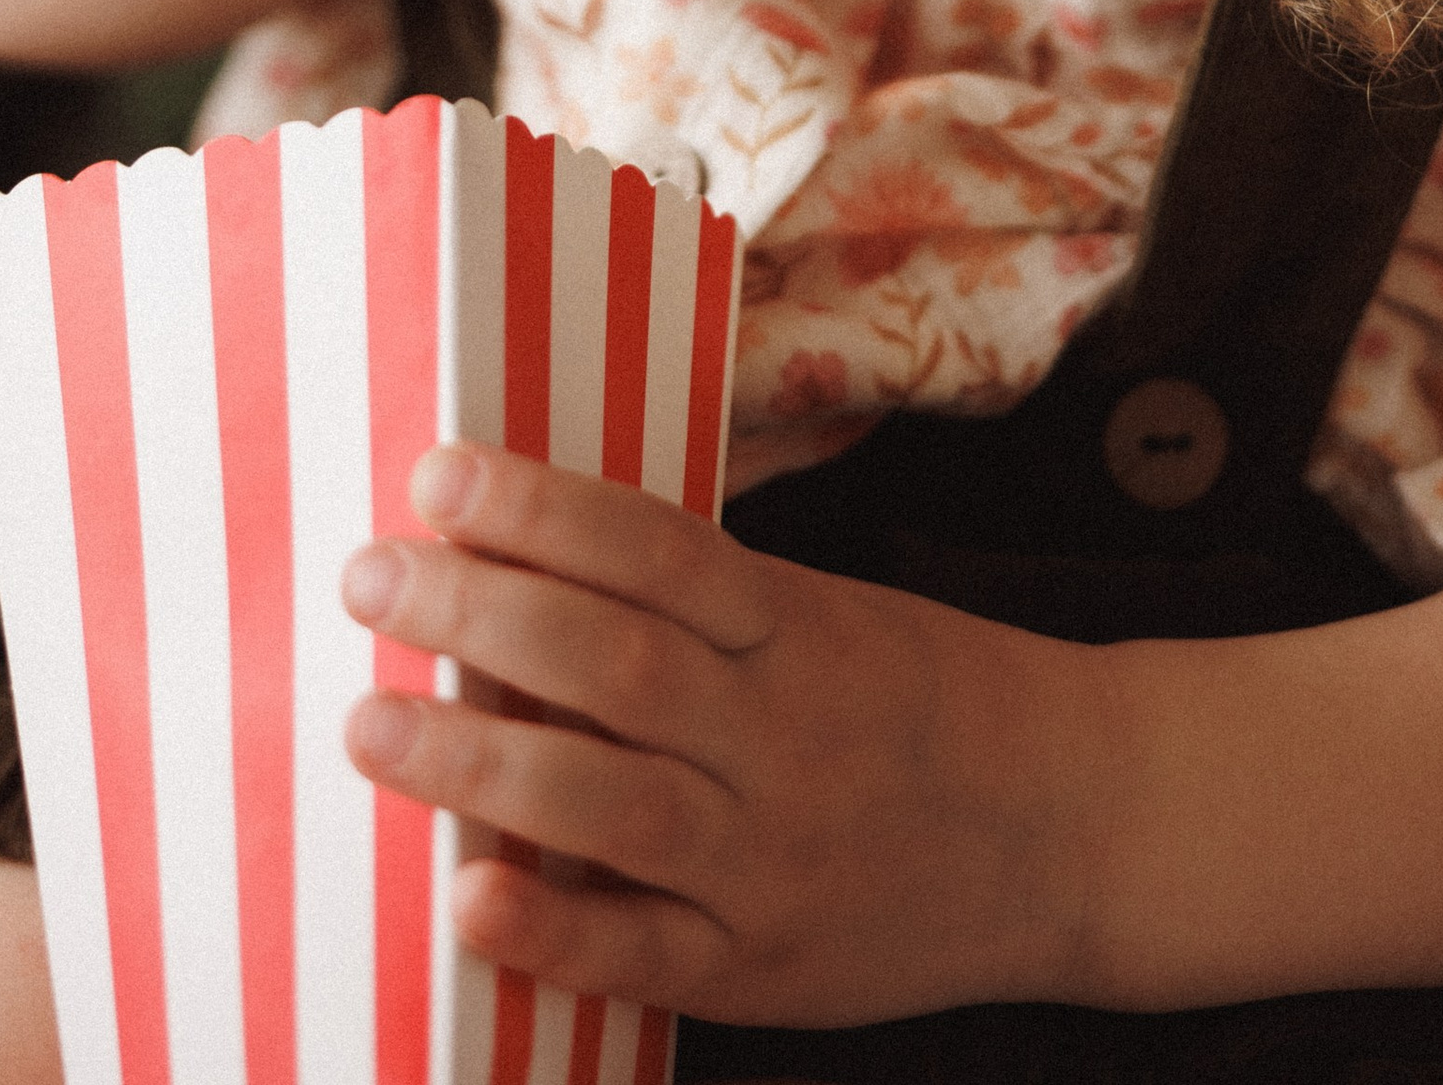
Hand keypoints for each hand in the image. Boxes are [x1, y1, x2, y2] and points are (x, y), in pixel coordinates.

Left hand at [340, 447, 1092, 1026]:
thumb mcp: (831, 616)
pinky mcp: (764, 968)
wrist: (1074, 828)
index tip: (438, 474)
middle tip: (369, 579)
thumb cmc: (922, 699)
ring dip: (481, 762)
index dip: (542, 510)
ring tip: (369, 726)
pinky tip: (470, 901)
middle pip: (615, 664)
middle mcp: (781, 733)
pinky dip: (556, 928)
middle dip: (481, 616)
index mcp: (794, 628)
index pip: (653, 551)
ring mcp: (773, 856)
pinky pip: (646, 952)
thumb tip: (532, 550)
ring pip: (615, 803)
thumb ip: (704, 602)